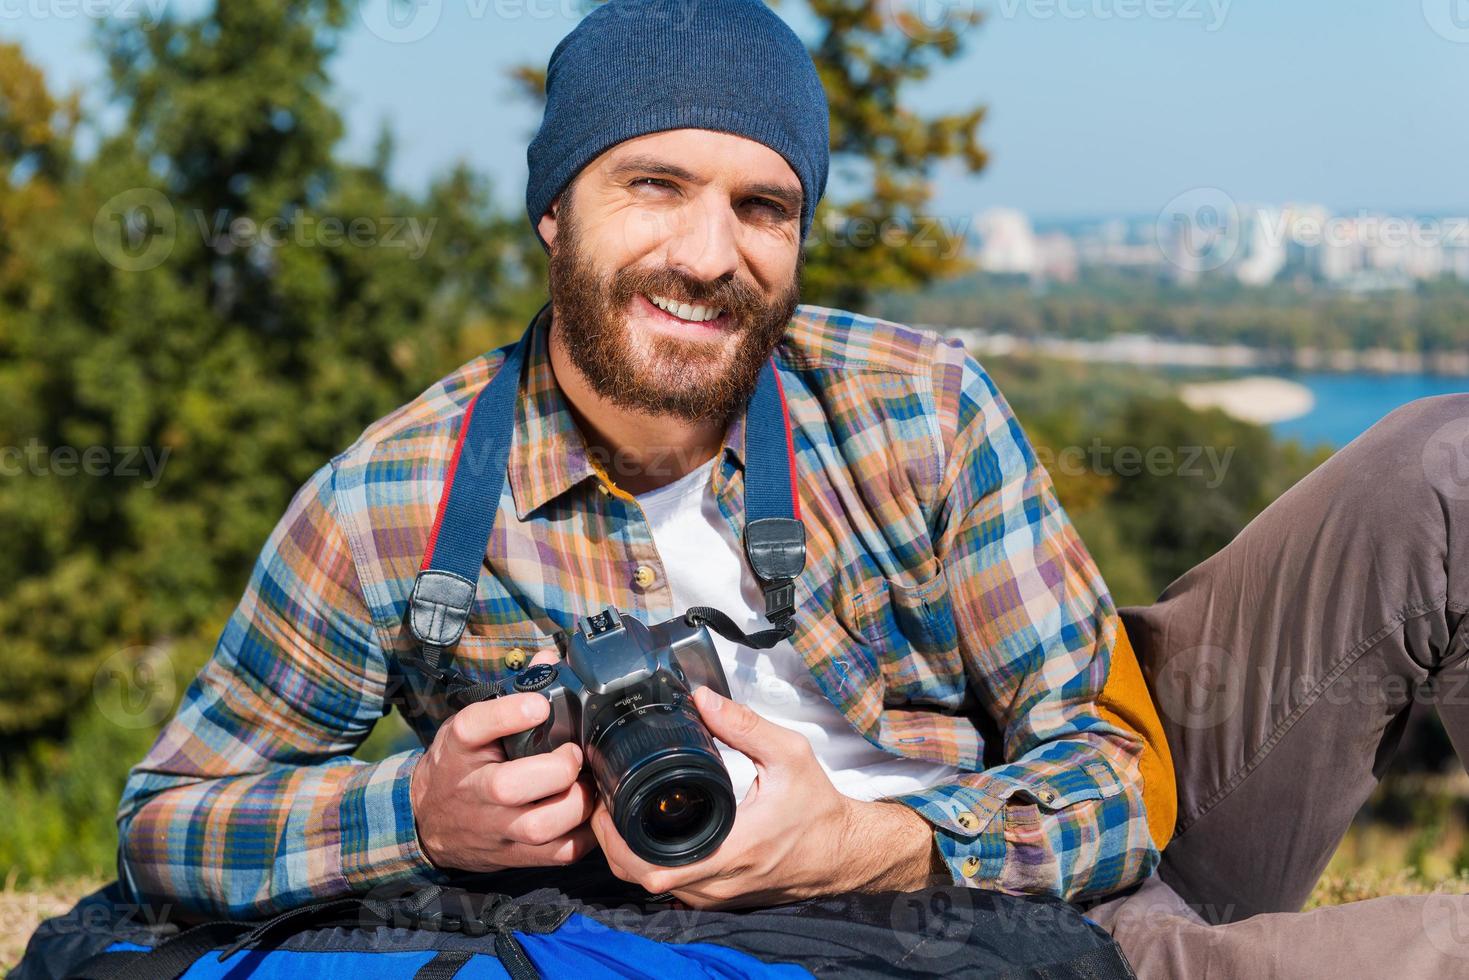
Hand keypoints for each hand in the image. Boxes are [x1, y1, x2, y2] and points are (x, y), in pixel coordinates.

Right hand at [410, 651, 597, 871]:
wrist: (428, 821)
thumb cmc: (461, 763)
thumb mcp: (471, 725)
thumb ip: (511, 692)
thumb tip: (549, 659)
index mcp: (459, 748)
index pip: (474, 727)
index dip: (508, 714)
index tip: (539, 705)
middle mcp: (474, 789)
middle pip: (509, 786)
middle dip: (555, 769)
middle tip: (573, 754)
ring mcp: (494, 827)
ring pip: (539, 826)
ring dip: (575, 803)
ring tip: (585, 784)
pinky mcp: (514, 855)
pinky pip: (558, 854)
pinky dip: (584, 833)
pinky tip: (588, 811)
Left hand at [591, 686, 941, 908]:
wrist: (844, 850)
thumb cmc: (818, 807)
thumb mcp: (789, 755)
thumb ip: (744, 725)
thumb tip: (701, 698)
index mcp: (731, 849)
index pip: (651, 866)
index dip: (615, 841)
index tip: (606, 806)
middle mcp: (719, 882)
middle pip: (639, 879)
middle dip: (610, 845)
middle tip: (604, 804)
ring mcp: (718, 895)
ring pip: (652, 887)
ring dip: (628, 856)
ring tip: (619, 813)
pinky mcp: (720, 897)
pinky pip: (672, 887)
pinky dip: (651, 864)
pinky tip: (646, 832)